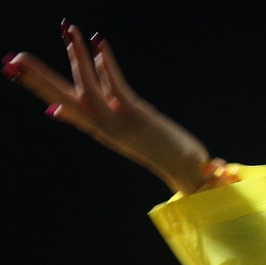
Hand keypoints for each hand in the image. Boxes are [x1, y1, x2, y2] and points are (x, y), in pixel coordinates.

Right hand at [4, 22, 210, 192]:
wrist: (182, 165)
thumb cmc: (151, 145)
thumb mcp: (114, 131)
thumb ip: (84, 117)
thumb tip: (52, 109)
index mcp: (94, 126)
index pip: (57, 101)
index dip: (34, 84)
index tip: (10, 67)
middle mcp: (101, 125)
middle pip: (63, 97)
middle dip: (38, 77)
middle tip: (15, 58)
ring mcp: (118, 121)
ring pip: (88, 88)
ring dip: (77, 58)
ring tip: (68, 31)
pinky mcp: (137, 116)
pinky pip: (117, 87)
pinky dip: (106, 65)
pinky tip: (98, 45)